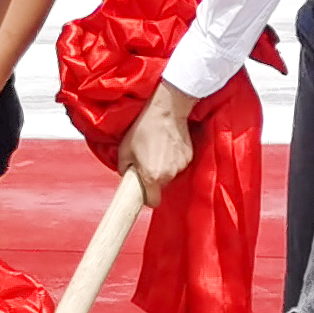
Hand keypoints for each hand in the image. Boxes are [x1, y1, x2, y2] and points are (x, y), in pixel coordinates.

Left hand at [120, 84, 200, 205]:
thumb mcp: (124, 149)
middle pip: (161, 186)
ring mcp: (181, 166)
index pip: (153, 202)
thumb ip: (124, 168)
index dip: (147, 198)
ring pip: (170, 175)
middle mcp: (169, 175)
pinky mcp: (189, 156)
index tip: (143, 191)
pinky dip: (172, 159)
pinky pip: (178, 164)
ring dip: (164, 168)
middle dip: (153, 179)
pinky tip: (167, 145)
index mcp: (152, 177)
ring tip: (157, 150)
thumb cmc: (143, 129)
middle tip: (146, 161)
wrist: (166, 111)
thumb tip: (127, 174)